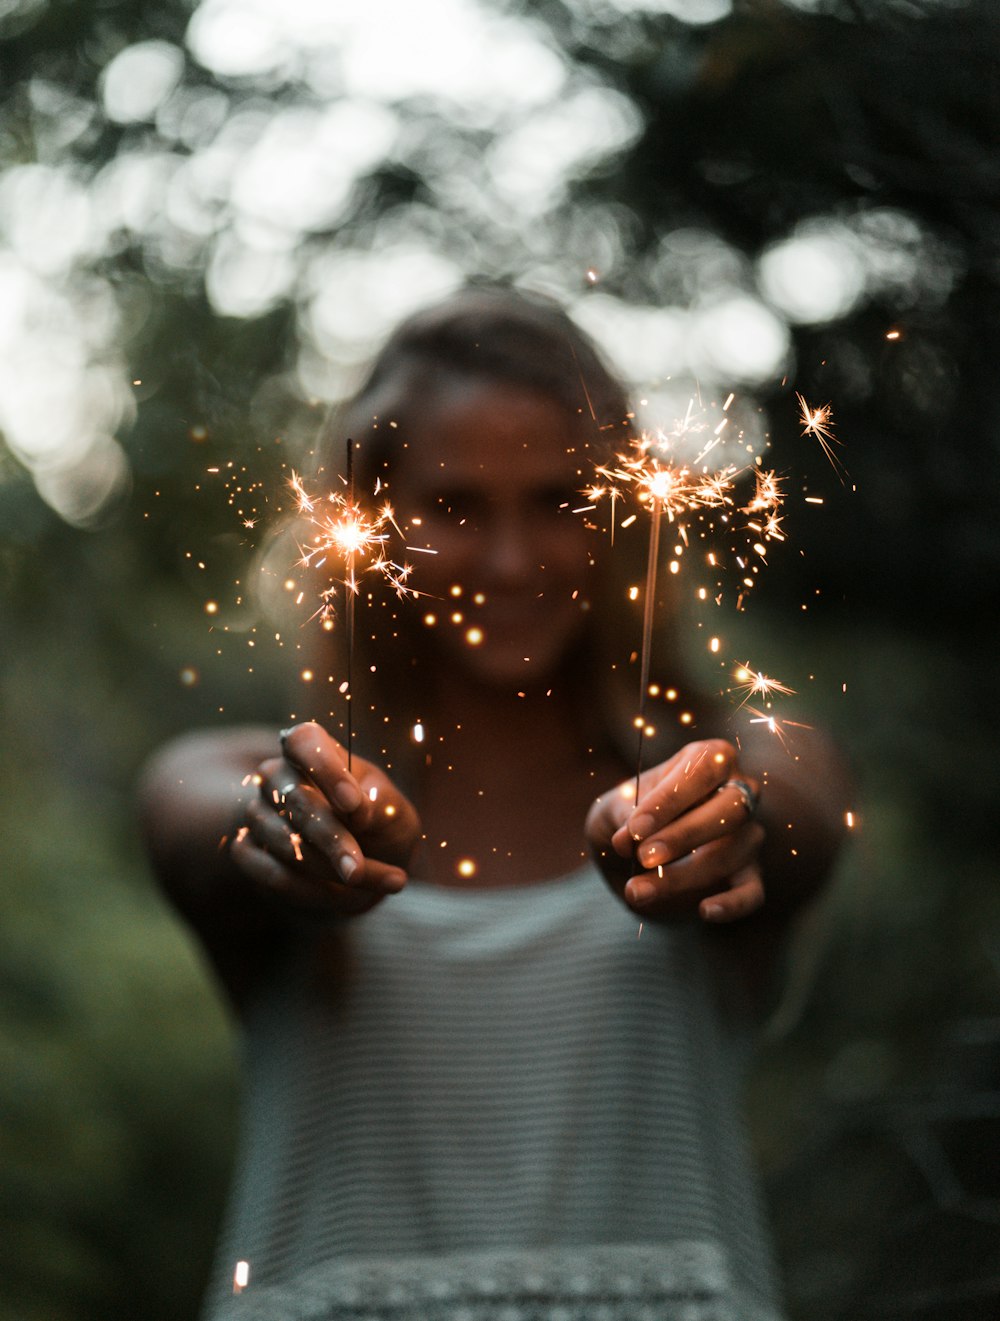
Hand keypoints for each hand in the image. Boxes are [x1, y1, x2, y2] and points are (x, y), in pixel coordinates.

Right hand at [231, 721, 419, 917]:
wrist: (362, 867)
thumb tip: (357, 810)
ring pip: (286, 843)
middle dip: (333, 839)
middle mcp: (277, 775)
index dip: (326, 771)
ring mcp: (257, 813)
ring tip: (376, 883)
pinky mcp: (246, 851)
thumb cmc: (380, 826)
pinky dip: (311, 892)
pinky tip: (346, 898)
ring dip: (329, 871)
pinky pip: (272, 874)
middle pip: (296, 800)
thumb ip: (380, 805)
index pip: (305, 741)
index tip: (353, 804)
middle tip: (358, 870)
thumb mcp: (394, 812)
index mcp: (315, 751)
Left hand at [586, 738, 764, 923]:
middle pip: (730, 809)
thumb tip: (627, 840)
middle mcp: (739, 791)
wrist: (633, 856)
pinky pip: (752, 891)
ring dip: (683, 876)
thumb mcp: (613, 808)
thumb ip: (621, 816)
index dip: (669, 800)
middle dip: (684, 836)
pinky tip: (705, 911)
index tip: (634, 829)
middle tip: (643, 858)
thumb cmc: (627, 818)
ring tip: (638, 891)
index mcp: (709, 759)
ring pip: (731, 853)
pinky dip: (732, 903)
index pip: (701, 770)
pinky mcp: (749, 874)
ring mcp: (748, 834)